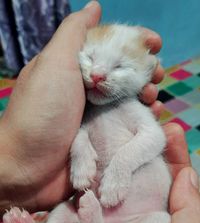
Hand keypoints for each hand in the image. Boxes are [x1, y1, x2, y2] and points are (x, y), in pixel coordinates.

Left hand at [0, 0, 162, 215]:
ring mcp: (94, 117)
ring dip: (147, 94)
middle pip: (123, 75)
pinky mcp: (102, 140)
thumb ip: (74, 33)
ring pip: (129, 100)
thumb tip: (94, 7)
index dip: (134, 43)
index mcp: (74, 70)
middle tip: (157, 74)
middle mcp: (85, 91)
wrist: (27, 168)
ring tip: (154, 98)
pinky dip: (143, 119)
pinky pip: (128, 125)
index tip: (155, 44)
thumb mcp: (54, 63)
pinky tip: (153, 116)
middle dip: (145, 70)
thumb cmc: (40, 112)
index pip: (110, 49)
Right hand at [14, 123, 196, 222]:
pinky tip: (53, 189)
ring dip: (92, 170)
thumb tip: (189, 175)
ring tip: (99, 137)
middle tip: (138, 118)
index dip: (172, 160)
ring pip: (89, 197)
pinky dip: (51, 209)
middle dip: (133, 153)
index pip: (168, 192)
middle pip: (128, 186)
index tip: (172, 128)